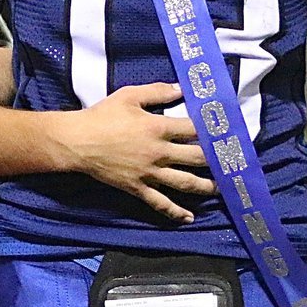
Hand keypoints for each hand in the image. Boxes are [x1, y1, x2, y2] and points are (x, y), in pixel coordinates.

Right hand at [59, 82, 214, 223]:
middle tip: (229, 161)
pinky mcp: (138, 188)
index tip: (225, 131)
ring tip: (218, 187)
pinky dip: (176, 212)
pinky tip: (189, 217)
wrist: (77, 142)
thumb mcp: (129, 96)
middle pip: (196, 158)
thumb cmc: (102, 116)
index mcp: (158, 128)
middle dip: (216, 160)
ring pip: (185, 183)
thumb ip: (157, 92)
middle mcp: (158, 153)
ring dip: (205, 186)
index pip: (193, 130)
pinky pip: (161, 203)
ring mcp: (149, 173)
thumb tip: (180, 89)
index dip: (211, 130)